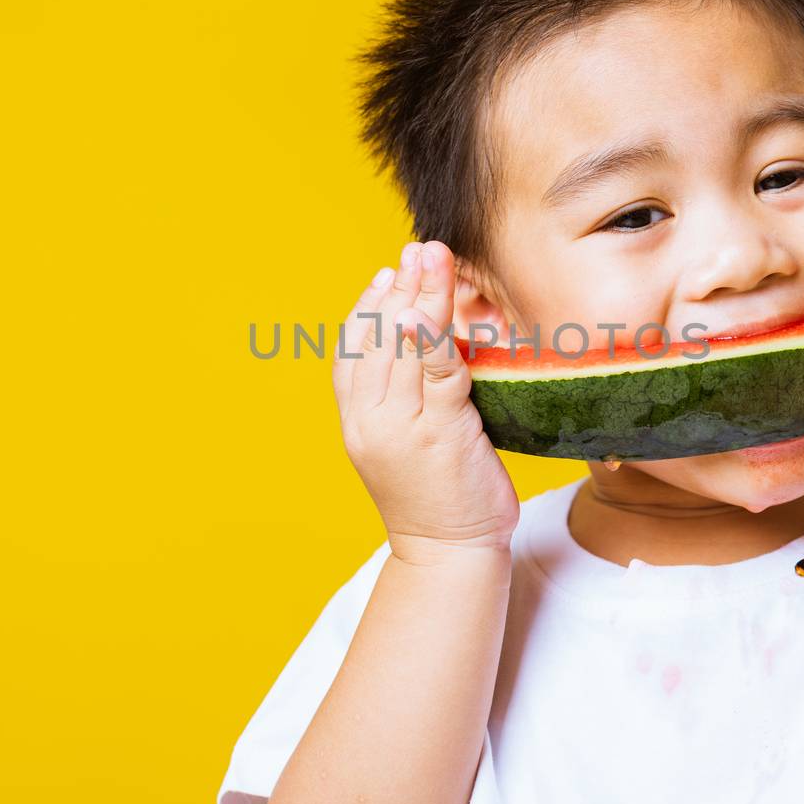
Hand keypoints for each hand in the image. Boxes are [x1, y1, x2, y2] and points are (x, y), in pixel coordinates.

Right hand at [333, 240, 520, 564]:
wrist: (450, 554)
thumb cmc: (439, 495)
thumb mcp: (410, 439)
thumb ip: (407, 393)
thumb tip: (421, 338)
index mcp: (358, 422)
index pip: (353, 350)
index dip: (368, 306)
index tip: (386, 272)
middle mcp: (369, 422)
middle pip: (378, 339)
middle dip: (399, 288)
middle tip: (419, 249)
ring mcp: (401, 428)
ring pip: (405, 349)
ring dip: (420, 297)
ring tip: (434, 259)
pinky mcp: (438, 435)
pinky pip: (436, 375)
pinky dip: (435, 338)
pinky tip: (439, 309)